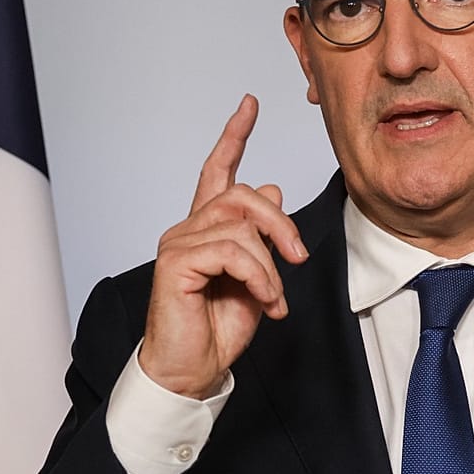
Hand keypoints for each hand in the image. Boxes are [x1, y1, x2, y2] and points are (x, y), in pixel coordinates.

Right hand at [138, 94, 308, 398]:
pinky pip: (233, 251)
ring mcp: (178, 243)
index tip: (249, 105)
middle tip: (298, 258)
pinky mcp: (175, 263)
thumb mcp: (258, 277)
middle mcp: (188, 228)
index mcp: (207, 228)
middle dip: (281, 224)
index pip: (218, 171)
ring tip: (273, 298)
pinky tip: (262, 300)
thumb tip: (273, 187)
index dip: (234, 136)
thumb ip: (264, 237)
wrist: (194, 368)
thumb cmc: (220, 327)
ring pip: (243, 227)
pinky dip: (258, 276)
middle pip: (244, 195)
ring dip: (271, 266)